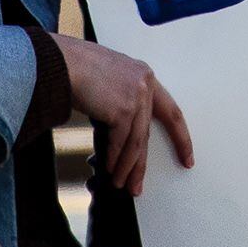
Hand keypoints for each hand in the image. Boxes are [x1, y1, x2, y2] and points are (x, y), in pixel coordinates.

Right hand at [55, 32, 194, 198]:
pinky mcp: (123, 109)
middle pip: (149, 132)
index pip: (171, 111)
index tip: (187, 156)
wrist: (60, 62)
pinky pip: (120, 142)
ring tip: (121, 183)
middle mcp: (145, 84)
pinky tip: (110, 170)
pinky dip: (114, 159)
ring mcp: (136, 96)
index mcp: (145, 75)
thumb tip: (120, 134)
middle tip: (141, 184)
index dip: (180, 137)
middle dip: (143, 164)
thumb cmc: (76, 67)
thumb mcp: (109, 79)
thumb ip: (122, 99)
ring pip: (136, 142)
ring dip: (127, 167)